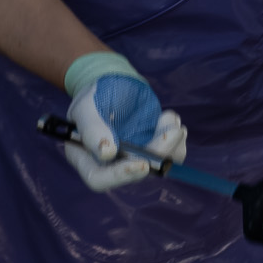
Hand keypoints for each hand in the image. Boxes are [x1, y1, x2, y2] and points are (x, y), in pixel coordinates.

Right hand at [64, 57, 186, 190]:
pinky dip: (176, 138)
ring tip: (169, 117)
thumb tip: (107, 153)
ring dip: (172, 145)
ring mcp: (134, 157)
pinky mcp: (152, 149)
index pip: (100, 179)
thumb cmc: (94, 96)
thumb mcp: (86, 106)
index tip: (142, 163)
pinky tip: (167, 117)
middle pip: (136, 174)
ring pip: (159, 166)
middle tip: (174, 132)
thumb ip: (92, 129)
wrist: (115, 84)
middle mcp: (111, 164)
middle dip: (158, 154)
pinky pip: (170, 153)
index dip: (120, 175)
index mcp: (86, 158)